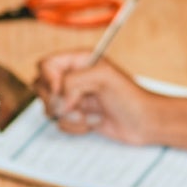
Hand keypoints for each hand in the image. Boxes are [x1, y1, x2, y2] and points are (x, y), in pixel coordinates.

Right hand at [35, 51, 159, 144]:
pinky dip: (76, 126)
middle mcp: (74, 78)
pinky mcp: (78, 117)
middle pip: (41, 87)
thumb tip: (57, 99)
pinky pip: (61, 124)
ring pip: (50, 108)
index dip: (48, 79)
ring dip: (70, 116)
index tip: (60, 91)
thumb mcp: (102, 78)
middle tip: (75, 106)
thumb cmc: (130, 96)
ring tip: (90, 114)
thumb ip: (72, 81)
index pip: (46, 65)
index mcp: (79, 61)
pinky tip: (95, 122)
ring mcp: (75, 98)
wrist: (145, 122)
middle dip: (56, 101)